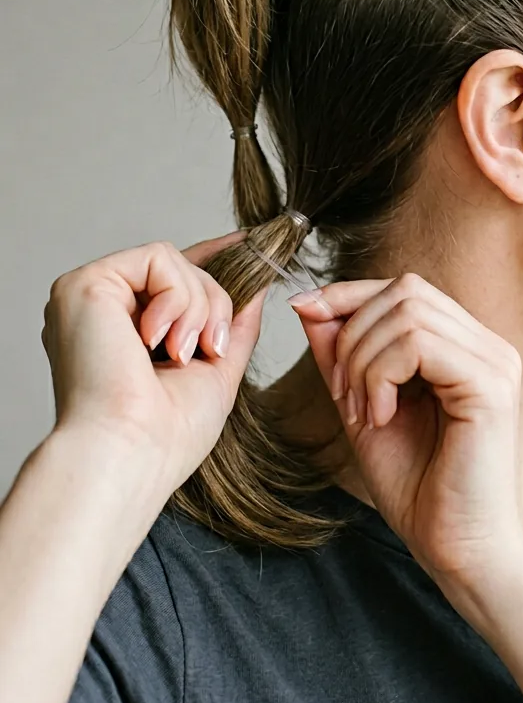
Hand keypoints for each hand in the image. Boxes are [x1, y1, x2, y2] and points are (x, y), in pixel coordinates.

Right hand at [40, 233, 267, 495]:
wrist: (130, 455)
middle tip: (209, 350)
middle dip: (214, 305)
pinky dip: (177, 297)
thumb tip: (257, 287)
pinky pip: (158, 257)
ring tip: (180, 354)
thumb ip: (234, 325)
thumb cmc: (166, 434)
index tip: (250, 247)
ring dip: (199, 307)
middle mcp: (100, 310)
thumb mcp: (216, 370)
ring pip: (173, 260)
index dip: (211, 261)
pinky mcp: (86, 283)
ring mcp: (89, 295)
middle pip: (180, 269)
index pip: (168, 279)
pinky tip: (159, 340)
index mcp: (120, 331)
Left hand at [289, 273, 522, 587]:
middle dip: (352, 333)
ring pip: (407, 312)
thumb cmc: (418, 489)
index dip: (348, 294)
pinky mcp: (490, 384)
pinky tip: (380, 418)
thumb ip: (342, 357)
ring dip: (363, 359)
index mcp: (464, 346)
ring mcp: (494, 361)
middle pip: (404, 290)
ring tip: (362, 412)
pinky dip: (381, 375)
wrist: (455, 550)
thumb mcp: (362, 408)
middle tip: (342, 396)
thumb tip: (309, 304)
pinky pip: (418, 345)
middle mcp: (487, 345)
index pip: (404, 289)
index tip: (304, 313)